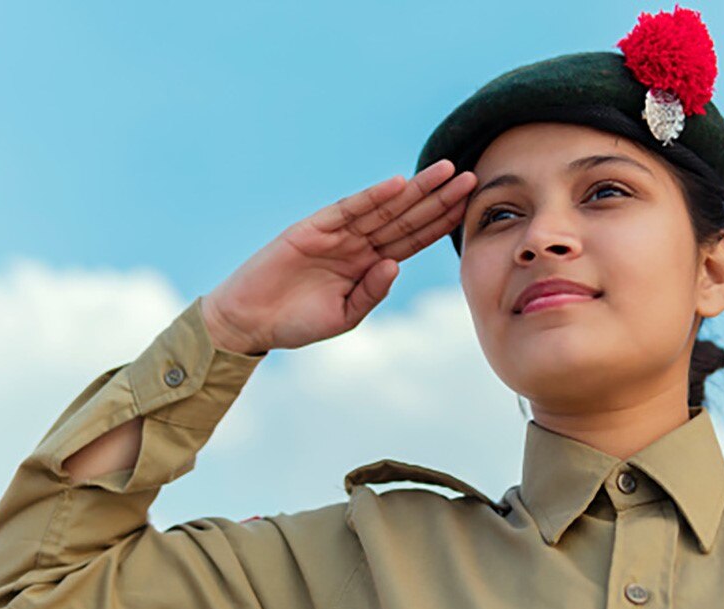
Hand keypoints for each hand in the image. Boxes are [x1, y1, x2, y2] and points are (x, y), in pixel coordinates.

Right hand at [202, 159, 476, 354]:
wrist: (251, 321)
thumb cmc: (298, 322)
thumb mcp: (345, 316)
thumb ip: (372, 292)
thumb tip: (394, 264)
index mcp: (370, 265)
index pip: (413, 239)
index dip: (441, 223)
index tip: (470, 207)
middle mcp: (358, 244)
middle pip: (406, 217)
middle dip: (439, 199)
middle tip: (472, 178)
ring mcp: (337, 234)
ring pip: (384, 208)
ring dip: (415, 190)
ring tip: (445, 172)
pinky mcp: (312, 228)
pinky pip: (348, 209)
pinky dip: (373, 196)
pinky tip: (398, 184)